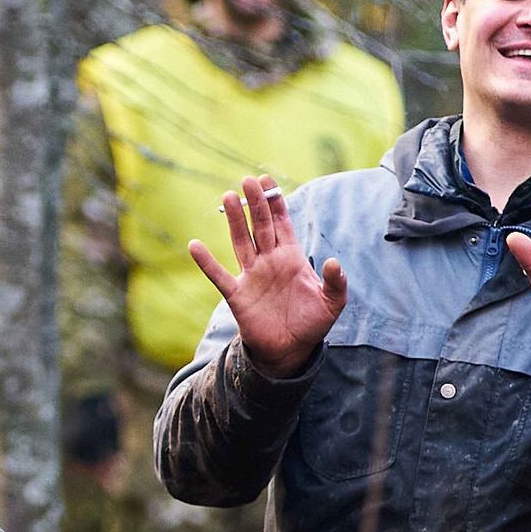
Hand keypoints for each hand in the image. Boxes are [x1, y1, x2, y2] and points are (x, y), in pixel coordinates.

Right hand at [189, 176, 346, 378]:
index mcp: (291, 257)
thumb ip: (336, 282)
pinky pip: (219, 275)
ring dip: (234, 221)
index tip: (268, 181)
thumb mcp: (332, 303)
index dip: (275, 203)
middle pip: (260, 226)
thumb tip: (334, 261)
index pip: (281, 223)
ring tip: (227, 197)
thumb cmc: (312, 323)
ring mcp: (251, 276)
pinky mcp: (238, 294)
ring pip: (240, 242)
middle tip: (248, 180)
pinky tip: (195, 245)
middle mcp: (269, 261)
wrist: (291, 350)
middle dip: (255, 203)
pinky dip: (206, 262)